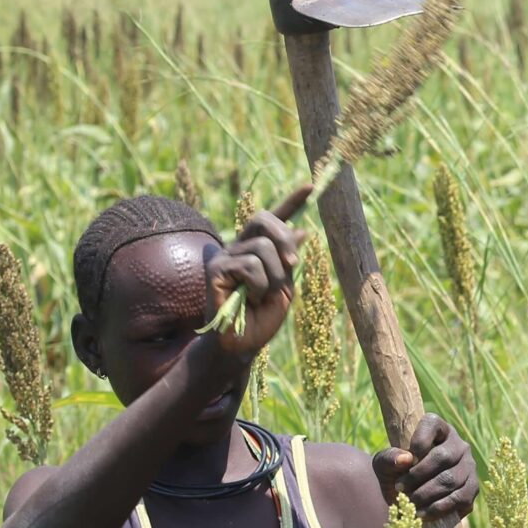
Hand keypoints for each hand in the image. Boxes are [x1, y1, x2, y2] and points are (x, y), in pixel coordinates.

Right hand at [206, 204, 301, 360]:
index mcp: (257, 248)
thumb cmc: (263, 317)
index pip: (274, 218)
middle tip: (292, 264)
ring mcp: (225, 255)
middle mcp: (238, 245)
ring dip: (272, 276)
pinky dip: (259, 285)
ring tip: (262, 296)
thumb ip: (287, 258)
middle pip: (264, 219)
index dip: (291, 201)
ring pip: (262, 247)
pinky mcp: (216, 268)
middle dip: (283, 239)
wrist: (244, 342)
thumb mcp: (284, 284)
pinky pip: (250, 265)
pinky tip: (250, 299)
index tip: (311, 185)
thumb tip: (302, 230)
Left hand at [376, 415, 478, 525]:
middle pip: (443, 457)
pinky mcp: (472, 488)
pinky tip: (422, 513)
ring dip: (427, 493)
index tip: (405, 460)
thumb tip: (405, 459)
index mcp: (437, 429)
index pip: (432, 424)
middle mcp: (458, 444)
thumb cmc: (395, 474)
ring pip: (451, 479)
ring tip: (409, 502)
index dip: (418, 441)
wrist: (407, 500)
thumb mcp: (383, 465)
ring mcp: (469, 467)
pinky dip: (439, 508)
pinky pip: (460, 498)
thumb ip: (388, 458)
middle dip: (418, 475)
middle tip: (400, 487)